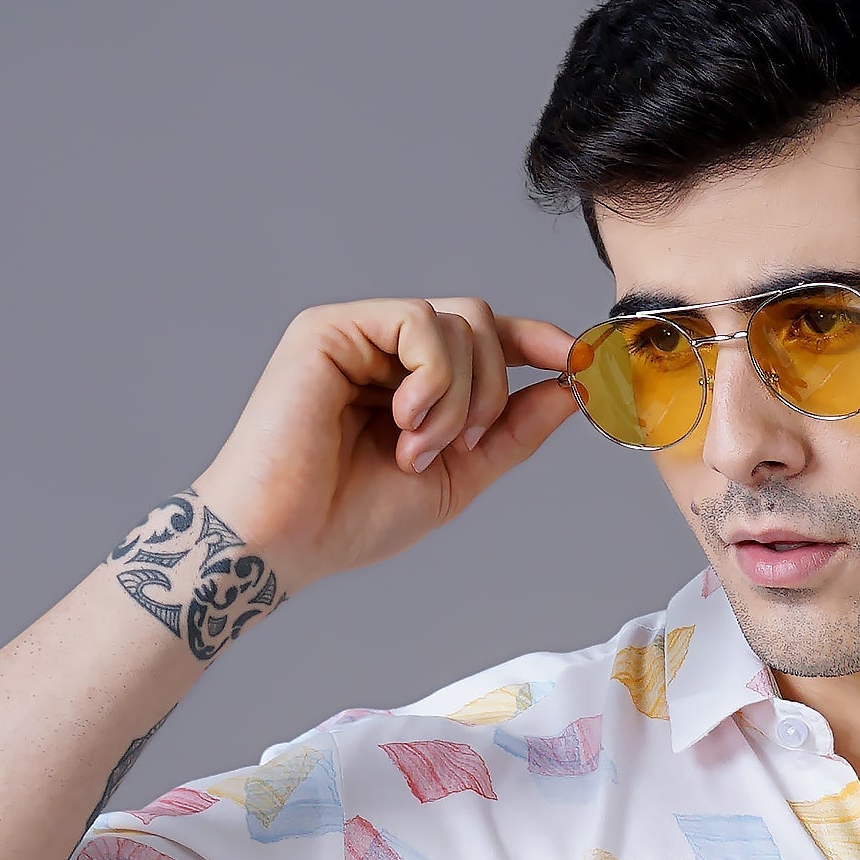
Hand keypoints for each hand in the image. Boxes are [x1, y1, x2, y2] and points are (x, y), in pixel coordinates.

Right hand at [189, 297, 578, 596]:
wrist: (286, 539)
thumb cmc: (350, 519)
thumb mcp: (455, 480)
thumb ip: (510, 434)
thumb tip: (568, 390)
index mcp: (411, 382)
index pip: (483, 341)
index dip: (532, 342)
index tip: (573, 359)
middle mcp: (383, 349)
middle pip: (480, 324)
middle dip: (492, 391)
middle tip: (463, 448)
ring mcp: (357, 333)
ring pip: (458, 321)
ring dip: (459, 397)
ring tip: (416, 449)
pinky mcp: (331, 326)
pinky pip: (419, 320)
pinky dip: (432, 377)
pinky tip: (404, 421)